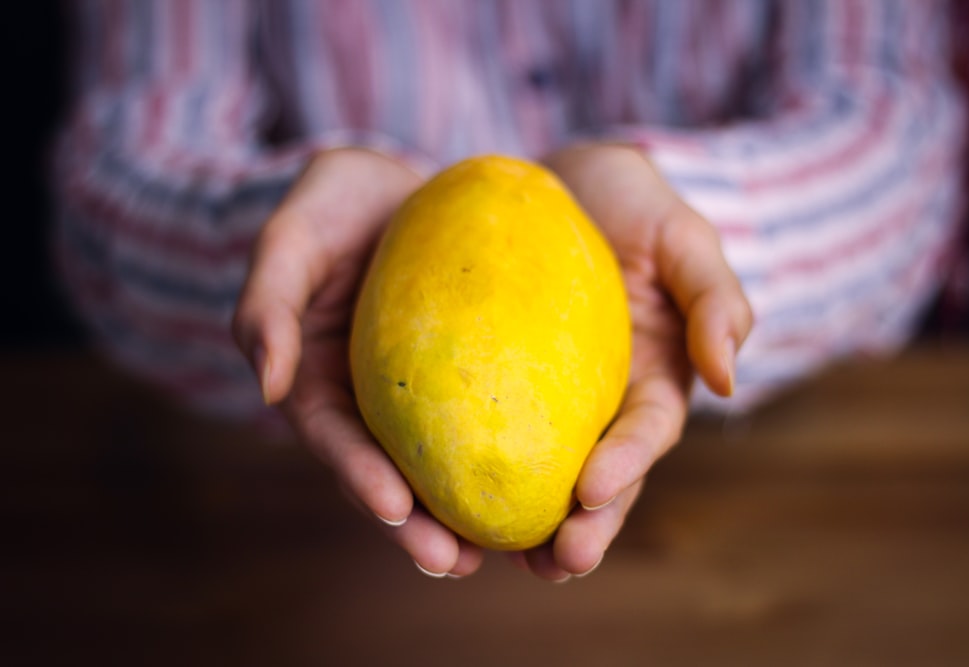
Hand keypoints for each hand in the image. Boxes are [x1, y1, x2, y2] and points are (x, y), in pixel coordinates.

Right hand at [232, 147, 485, 576]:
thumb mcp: (291, 238)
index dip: (361, 478)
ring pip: (448, 467)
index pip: (337, 440)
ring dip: (474, 516)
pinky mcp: (472, 379)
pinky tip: (560, 485)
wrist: (394, 187)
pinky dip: (519, 456)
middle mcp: (374, 403)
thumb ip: (267, 305)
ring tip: (515, 553)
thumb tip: (268, 386)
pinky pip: (495, 421)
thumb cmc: (332, 207)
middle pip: (394, 475)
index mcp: (322, 384)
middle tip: (456, 562)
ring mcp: (425, 397)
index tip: (395, 509)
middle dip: (420, 527)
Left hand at [506, 144, 752, 580]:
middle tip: (555, 564)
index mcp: (655, 379)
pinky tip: (440, 501)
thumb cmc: (632, 203)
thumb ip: (715, 299)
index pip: (646, 433)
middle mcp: (604, 404)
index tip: (592, 493)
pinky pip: (487, 432)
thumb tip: (729, 381)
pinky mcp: (502, 388)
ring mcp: (552, 402)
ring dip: (529, 524)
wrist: (562, 181)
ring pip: (543, 473)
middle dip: (584, 527)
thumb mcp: (683, 236)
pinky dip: (474, 469)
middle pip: (600, 478)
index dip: (626, 467)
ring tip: (500, 560)